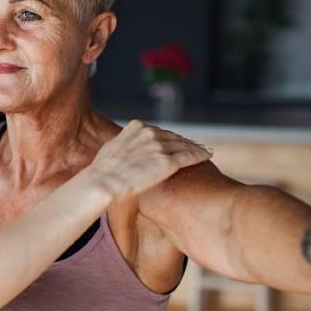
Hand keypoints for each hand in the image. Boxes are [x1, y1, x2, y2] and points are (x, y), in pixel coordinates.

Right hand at [86, 120, 212, 202]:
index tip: (177, 141)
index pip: (159, 131)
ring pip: (184, 145)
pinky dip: (200, 154)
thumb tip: (125, 148)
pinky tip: (208, 155)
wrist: (101, 183)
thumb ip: (124, 144)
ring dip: (196, 147)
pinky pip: (189, 156)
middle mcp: (149, 133)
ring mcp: (159, 147)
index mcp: (135, 127)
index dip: (170, 137)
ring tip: (205, 150)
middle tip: (196, 145)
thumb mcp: (111, 149)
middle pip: (173, 136)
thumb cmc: (101, 173)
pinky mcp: (167, 162)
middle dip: (185, 141)